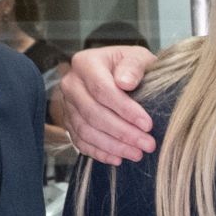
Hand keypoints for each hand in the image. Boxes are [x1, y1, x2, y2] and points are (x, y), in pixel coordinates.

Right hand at [53, 46, 158, 164]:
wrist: (119, 73)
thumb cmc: (131, 66)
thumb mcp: (138, 57)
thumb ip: (134, 66)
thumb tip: (125, 82)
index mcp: (86, 63)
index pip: (101, 89)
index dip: (125, 109)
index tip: (147, 124)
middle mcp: (72, 84)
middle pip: (93, 113)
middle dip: (122, 132)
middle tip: (147, 144)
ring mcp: (68, 105)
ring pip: (85, 130)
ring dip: (112, 146)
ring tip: (137, 154)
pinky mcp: (69, 121)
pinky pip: (80, 141)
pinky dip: (98, 152)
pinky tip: (117, 158)